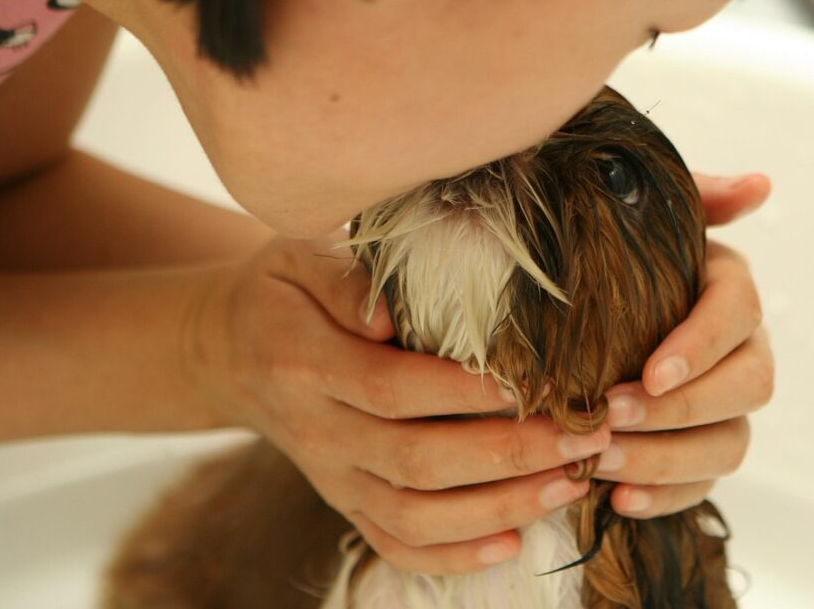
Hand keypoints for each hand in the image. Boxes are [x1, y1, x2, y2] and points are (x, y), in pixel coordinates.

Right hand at [185, 235, 610, 573]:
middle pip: (416, 460)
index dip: (465, 392)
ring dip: (498, 508)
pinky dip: (453, 556)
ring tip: (570, 484)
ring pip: (414, 516)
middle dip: (508, 455)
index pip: (394, 388)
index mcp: (305, 363)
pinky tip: (513, 543)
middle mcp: (318, 432)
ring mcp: (331, 477)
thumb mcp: (298, 256)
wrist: (230, 351)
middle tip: (583, 435)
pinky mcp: (344, 504)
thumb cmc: (285, 292)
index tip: (535, 382)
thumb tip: (387, 313)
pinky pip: (394, 545)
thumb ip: (344, 277)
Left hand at [593, 172, 775, 516]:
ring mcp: (726, 405)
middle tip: (612, 414)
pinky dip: (665, 497)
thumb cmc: (608, 257)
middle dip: (683, 408)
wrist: (577, 304)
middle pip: (749, 386)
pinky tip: (618, 501)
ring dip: (669, 459)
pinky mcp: (702, 450)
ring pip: (731, 443)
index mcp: (727, 287)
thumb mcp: (640, 217)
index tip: (651, 372)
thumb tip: (760, 185)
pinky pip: (703, 484)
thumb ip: (695, 197)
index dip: (702, 346)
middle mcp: (740, 348)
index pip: (738, 313)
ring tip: (604, 463)